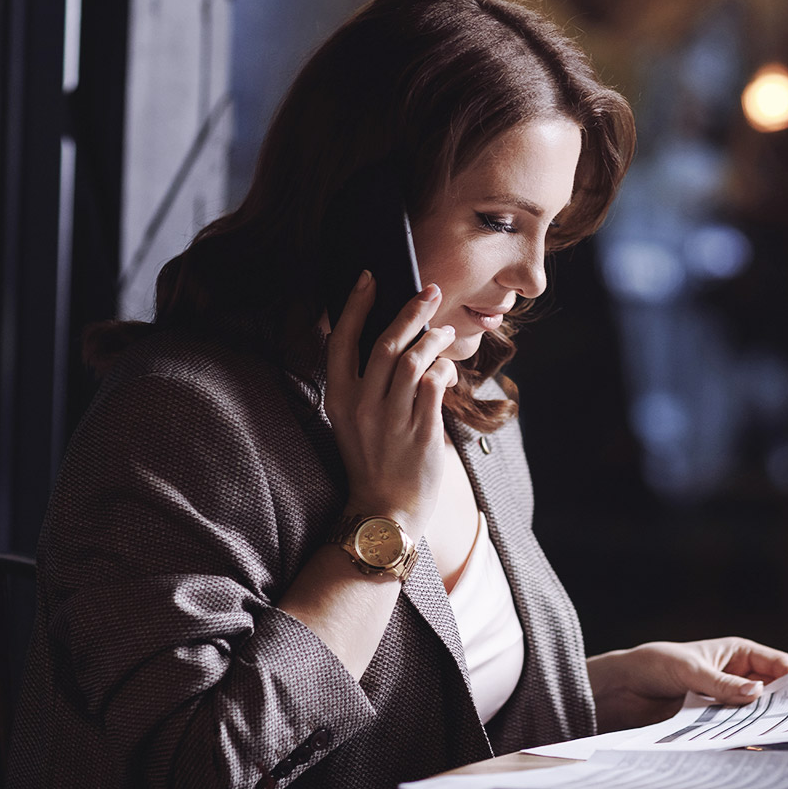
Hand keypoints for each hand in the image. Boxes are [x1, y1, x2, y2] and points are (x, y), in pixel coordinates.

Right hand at [324, 271, 458, 538]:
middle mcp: (361, 407)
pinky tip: (449, 371)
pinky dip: (445, 371)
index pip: (341, 342)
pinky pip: (435, 385)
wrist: (386, 511)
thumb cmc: (374, 460)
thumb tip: (393, 337)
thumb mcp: (355, 420)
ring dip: (433, 339)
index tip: (370, 277)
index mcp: (338, 400)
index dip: (355, 305)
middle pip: (385, 344)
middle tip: (429, 292)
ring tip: (444, 332)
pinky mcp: (420, 431)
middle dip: (410, 312)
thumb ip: (368, 382)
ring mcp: (390, 420)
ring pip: (413, 360)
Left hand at [585, 637, 787, 732]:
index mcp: (738, 654)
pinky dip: (741, 736)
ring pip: (754, 713)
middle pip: (772, 693)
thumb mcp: (691, 670)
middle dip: (782, 707)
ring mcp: (727, 700)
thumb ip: (722, 684)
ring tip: (772, 739)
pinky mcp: (713, 720)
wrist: (623, 688)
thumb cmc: (656, 665)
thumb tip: (757, 693)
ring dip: (760, 724)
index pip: (778, 665)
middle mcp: (737, 677)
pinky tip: (746, 746)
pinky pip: (734, 729)